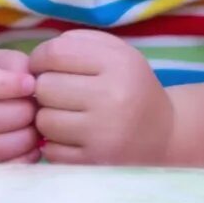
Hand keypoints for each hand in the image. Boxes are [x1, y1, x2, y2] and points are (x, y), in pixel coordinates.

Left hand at [27, 30, 174, 163]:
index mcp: (118, 63)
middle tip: (57, 93)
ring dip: (47, 117)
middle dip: (44, 88)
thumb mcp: (117, 53)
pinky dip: (54, 143)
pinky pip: (52, 150)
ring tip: (63, 114)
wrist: (165, 133)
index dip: (39, 58)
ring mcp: (104, 132)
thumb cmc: (131, 86)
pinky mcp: (96, 160)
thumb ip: (79, 42)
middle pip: (46, 87)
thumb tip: (38, 56)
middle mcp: (113, 96)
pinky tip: (69, 136)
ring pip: (44, 120)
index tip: (42, 66)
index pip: (56, 53)